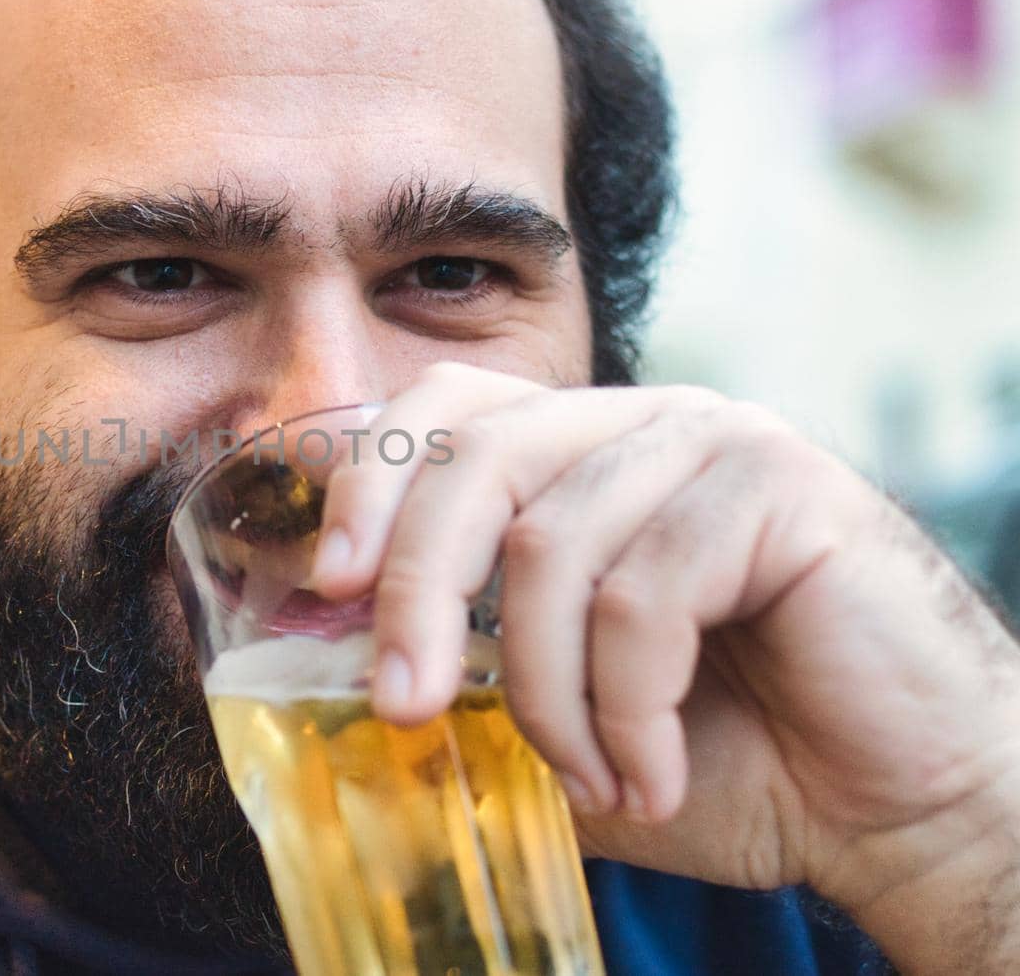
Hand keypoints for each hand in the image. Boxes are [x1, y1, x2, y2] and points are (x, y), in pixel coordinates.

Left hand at [308, 362, 1019, 972]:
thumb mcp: (561, 717)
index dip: (370, 481)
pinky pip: (643, 595)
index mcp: (581, 456)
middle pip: (474, 459)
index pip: (447, 411)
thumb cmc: (723, 761)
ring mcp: (713, 443)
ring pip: (551, 547)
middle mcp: (640, 425)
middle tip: (404, 710)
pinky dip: (628, 711)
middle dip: (416, 595)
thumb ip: (467, 676)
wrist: (896, 811)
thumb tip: (336, 667)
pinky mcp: (783, 486)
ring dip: (548, 698)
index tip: (325, 582)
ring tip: (592, 781)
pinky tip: (652, 773)